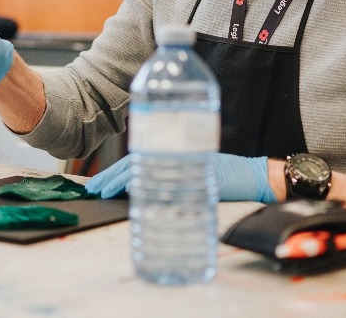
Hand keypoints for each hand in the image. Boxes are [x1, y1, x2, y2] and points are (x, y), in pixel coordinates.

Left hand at [85, 153, 276, 203]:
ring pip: (140, 167)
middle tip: (91, 189)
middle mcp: (171, 155)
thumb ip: (172, 174)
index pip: (135, 161)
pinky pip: (160, 177)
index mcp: (170, 155)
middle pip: (132, 163)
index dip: (114, 172)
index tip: (97, 184)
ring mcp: (179, 161)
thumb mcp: (195, 171)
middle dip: (109, 177)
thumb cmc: (228, 176)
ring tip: (100, 191)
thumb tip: (142, 191)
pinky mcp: (188, 169)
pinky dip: (141, 183)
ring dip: (117, 180)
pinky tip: (128, 191)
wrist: (254, 176)